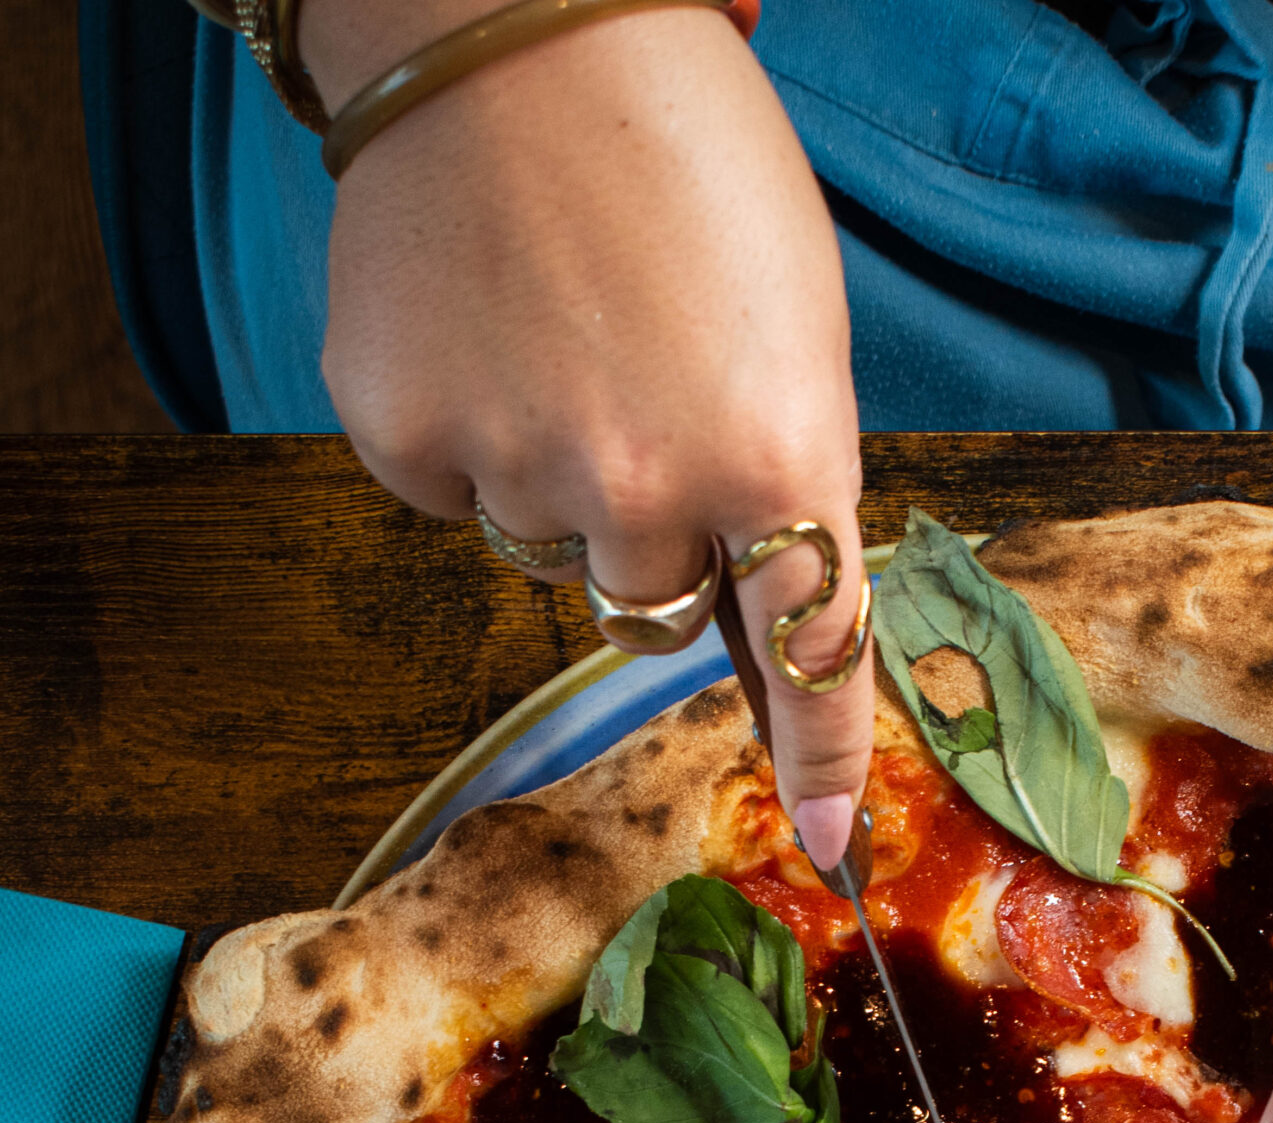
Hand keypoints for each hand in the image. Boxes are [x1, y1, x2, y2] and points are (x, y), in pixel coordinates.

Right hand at [304, 0, 870, 862]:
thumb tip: (759, 607)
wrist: (511, 22)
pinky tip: (480, 332)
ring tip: (557, 337)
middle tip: (638, 410)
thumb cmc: (681, 158)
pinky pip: (453, 501)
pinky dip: (466, 438)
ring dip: (558, 483)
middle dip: (658, 545)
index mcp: (779, 449)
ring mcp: (519, 468)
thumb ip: (782, 473)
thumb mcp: (792, 323)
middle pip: (657, 616)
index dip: (818, 763)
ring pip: (551, 558)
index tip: (825, 848)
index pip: (812, 655)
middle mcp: (650, 488)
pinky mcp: (404, 436)